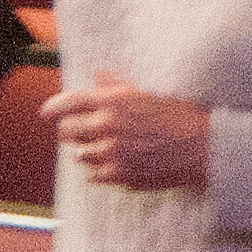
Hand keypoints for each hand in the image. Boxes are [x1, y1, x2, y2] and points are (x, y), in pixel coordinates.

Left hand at [41, 73, 209, 190]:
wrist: (204, 147)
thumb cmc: (182, 115)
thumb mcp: (149, 93)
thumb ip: (117, 85)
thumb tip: (97, 75)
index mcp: (113, 101)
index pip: (68, 102)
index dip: (53, 108)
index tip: (47, 112)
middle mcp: (107, 127)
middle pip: (66, 132)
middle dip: (69, 130)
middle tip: (80, 131)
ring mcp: (111, 154)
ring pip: (79, 155)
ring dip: (86, 151)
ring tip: (106, 147)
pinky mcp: (119, 176)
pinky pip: (93, 176)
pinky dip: (99, 170)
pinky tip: (115, 163)